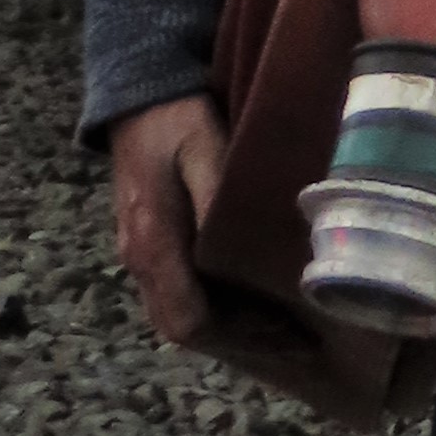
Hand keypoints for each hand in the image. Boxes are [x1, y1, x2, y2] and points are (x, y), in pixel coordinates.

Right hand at [104, 94, 425, 432]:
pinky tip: (251, 299)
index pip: (189, 321)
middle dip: (239, 343)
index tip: (289, 338)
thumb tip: (239, 248)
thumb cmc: (177, 119)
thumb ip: (218, 197)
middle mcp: (140, 259)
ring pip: (179, 314)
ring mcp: (139, 253)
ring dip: (228, 329)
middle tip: (297, 343)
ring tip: (283, 328)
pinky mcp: (149, 241)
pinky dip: (215, 307)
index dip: (239, 337)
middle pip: (184, 328)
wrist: (139, 92)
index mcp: (154, 243)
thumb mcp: (204, 147)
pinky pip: (179, 292)